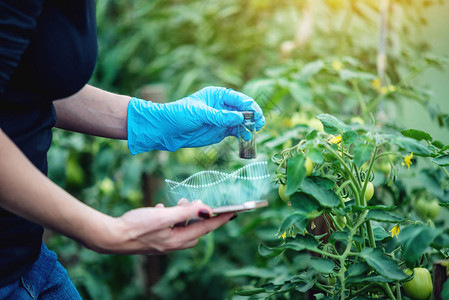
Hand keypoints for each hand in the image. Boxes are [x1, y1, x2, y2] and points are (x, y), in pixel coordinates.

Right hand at [97, 200, 233, 254]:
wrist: (111, 237)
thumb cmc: (136, 226)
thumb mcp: (163, 216)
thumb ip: (185, 212)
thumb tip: (207, 209)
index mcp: (178, 239)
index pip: (206, 228)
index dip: (221, 219)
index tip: (234, 212)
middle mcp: (173, 244)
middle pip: (196, 231)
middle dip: (202, 218)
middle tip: (200, 204)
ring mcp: (163, 243)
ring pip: (182, 230)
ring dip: (185, 217)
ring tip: (180, 203)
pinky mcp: (154, 239)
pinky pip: (169, 229)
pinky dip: (171, 219)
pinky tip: (162, 210)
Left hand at [127, 86, 264, 153]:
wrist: (166, 130)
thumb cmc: (179, 115)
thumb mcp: (200, 114)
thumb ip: (220, 116)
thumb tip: (239, 118)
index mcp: (218, 95)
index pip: (238, 99)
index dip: (249, 106)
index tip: (256, 114)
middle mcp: (223, 106)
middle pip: (243, 110)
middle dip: (253, 116)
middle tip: (260, 123)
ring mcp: (223, 119)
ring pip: (242, 122)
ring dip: (249, 127)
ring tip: (255, 132)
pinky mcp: (221, 132)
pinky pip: (236, 133)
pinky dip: (243, 135)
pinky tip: (247, 138)